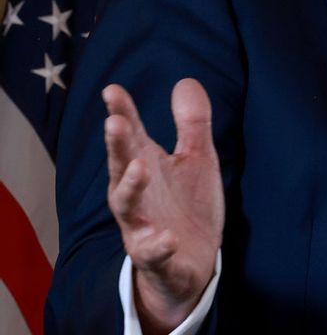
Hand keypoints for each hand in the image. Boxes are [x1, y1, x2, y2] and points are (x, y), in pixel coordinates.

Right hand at [103, 79, 223, 334]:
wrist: (193, 262)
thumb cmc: (187, 205)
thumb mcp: (197, 159)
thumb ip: (192, 123)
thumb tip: (186, 81)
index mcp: (146, 167)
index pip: (132, 136)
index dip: (122, 113)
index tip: (112, 90)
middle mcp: (137, 195)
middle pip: (122, 167)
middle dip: (118, 147)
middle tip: (115, 122)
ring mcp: (143, 227)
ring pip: (128, 208)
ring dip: (130, 188)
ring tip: (139, 167)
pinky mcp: (157, 257)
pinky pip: (152, 253)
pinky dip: (156, 246)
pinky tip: (165, 239)